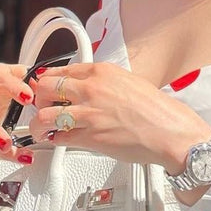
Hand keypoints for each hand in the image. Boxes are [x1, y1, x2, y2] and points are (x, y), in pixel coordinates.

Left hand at [27, 62, 210, 171]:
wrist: (170, 131)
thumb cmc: (156, 110)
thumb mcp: (128, 82)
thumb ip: (103, 83)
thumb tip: (85, 88)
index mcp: (101, 72)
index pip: (60, 71)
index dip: (47, 81)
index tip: (44, 88)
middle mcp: (92, 89)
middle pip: (45, 88)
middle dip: (40, 100)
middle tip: (43, 107)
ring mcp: (89, 113)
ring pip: (45, 115)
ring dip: (39, 123)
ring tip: (42, 128)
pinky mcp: (91, 137)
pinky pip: (59, 137)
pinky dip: (54, 140)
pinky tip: (57, 140)